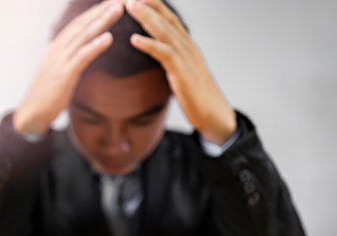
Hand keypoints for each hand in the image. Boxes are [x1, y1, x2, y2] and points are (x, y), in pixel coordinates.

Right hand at [13, 0, 123, 134]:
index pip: (80, 24)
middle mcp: (59, 48)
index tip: (112, 2)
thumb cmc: (48, 94)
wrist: (33, 111)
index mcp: (58, 46)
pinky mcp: (64, 74)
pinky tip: (109, 38)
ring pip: (84, 36)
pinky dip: (95, 46)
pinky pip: (82, 56)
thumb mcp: (61, 70)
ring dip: (102, 21)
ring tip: (117, 9)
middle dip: (102, 10)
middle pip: (83, 24)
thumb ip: (72, 58)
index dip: (96, 12)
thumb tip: (85, 51)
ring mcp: (60, 60)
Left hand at [126, 0, 235, 144]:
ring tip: (129, 5)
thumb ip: (173, 59)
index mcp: (187, 46)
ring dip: (146, 17)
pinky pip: (165, 54)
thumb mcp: (184, 72)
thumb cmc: (198, 97)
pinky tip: (134, 39)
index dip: (154, 4)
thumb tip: (160, 52)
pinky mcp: (182, 73)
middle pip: (166, 18)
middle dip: (148, 3)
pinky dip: (149, 45)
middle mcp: (188, 47)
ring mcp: (187, 59)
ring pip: (165, 31)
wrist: (215, 116)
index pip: (169, 18)